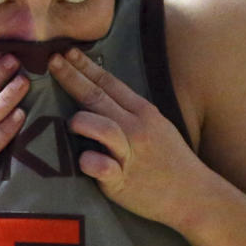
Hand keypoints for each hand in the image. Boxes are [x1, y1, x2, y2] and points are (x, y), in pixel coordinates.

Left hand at [49, 48, 198, 226]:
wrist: (192, 194)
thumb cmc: (170, 159)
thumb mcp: (157, 126)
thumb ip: (130, 110)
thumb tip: (99, 92)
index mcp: (143, 112)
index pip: (109, 83)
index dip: (86, 66)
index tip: (67, 51)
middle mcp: (135, 129)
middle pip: (98, 97)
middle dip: (72, 77)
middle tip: (52, 61)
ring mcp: (129, 154)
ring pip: (101, 127)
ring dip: (81, 121)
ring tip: (71, 123)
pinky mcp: (121, 180)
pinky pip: (101, 167)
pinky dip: (90, 162)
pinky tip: (85, 160)